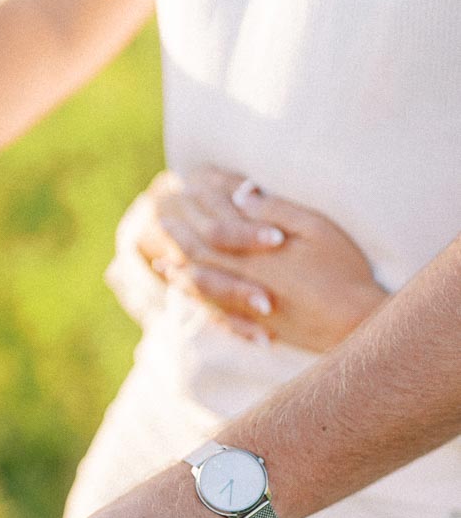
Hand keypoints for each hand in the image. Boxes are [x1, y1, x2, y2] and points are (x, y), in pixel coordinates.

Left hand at [137, 167, 387, 351]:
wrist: (357, 322)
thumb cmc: (344, 269)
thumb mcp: (316, 228)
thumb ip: (276, 211)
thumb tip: (242, 192)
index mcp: (255, 254)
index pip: (216, 227)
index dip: (199, 209)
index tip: (187, 190)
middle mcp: (244, 282)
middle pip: (201, 258)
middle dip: (178, 239)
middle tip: (160, 224)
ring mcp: (249, 308)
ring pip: (203, 289)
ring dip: (181, 275)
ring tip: (163, 265)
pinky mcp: (259, 327)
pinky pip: (217, 316)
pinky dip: (199, 305)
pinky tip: (193, 302)